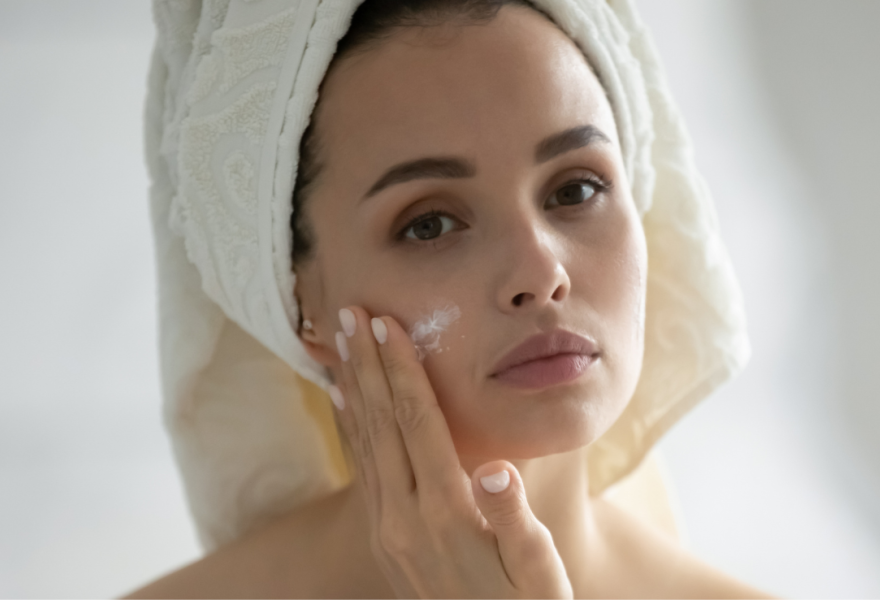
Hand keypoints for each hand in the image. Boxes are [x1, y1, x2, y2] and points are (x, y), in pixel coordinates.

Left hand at [328, 306, 572, 598]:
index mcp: (445, 514)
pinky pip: (362, 471)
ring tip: (341, 341)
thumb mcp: (538, 570)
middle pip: (381, 424)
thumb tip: (498, 472)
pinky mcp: (384, 540)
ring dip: (353, 386)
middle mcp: (404, 519)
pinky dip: (351, 428)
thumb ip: (515, 521)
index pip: (419, 425)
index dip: (403, 371)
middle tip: (349, 310)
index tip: (387, 324)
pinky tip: (343, 402)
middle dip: (367, 363)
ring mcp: (388, 531)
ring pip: (364, 443)